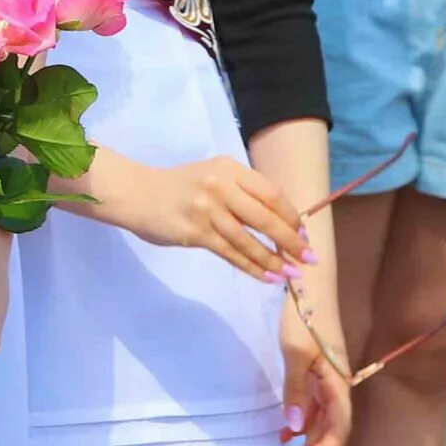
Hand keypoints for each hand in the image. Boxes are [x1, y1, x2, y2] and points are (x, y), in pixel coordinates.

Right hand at [96, 152, 312, 283]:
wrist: (137, 194)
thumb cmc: (179, 186)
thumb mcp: (212, 177)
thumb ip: (241, 193)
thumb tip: (281, 223)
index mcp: (228, 168)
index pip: (270, 193)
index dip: (291, 216)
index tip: (304, 234)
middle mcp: (219, 185)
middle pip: (265, 217)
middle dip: (290, 241)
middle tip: (309, 259)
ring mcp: (206, 209)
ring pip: (249, 240)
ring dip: (274, 260)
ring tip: (291, 275)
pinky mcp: (194, 232)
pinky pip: (231, 254)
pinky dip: (252, 267)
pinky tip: (268, 277)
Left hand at [278, 288, 354, 445]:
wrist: (308, 281)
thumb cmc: (304, 314)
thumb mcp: (296, 353)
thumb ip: (296, 391)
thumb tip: (295, 428)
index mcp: (338, 384)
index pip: (338, 430)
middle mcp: (337, 386)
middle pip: (330, 431)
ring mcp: (328, 379)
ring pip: (321, 421)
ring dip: (306, 444)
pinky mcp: (317, 371)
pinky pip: (312, 406)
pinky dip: (300, 423)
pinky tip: (284, 436)